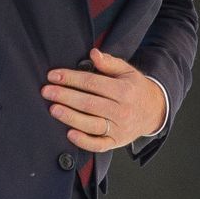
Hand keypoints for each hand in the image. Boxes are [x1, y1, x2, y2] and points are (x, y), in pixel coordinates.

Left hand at [42, 47, 165, 149]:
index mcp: (124, 91)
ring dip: (70, 117)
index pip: (92, 83)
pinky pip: (98, 145)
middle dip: (65, 96)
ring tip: (53, 109)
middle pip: (89, 103)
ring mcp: (119, 129)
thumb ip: (110, 62)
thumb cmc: (134, 89)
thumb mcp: (127, 71)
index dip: (71, 79)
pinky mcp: (116, 142)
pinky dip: (83, 141)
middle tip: (46, 91)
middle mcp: (122, 111)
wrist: (153, 111)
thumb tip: (93, 53)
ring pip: (91, 124)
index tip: (53, 75)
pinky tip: (69, 133)